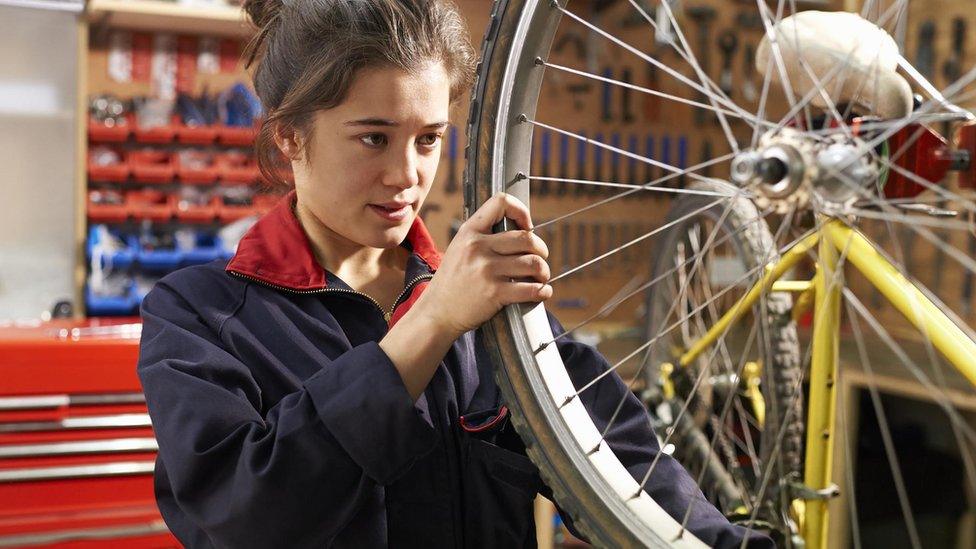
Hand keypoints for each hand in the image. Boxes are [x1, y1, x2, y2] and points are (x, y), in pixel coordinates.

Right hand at [416, 193, 551, 337]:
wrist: (436, 313)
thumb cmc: (451, 283)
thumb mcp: (459, 249)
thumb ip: (482, 238)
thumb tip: (519, 232)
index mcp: (469, 232)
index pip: (501, 202)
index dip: (522, 212)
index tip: (527, 227)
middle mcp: (478, 247)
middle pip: (527, 238)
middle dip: (541, 249)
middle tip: (540, 258)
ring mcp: (486, 270)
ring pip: (534, 263)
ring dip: (543, 271)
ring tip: (541, 277)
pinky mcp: (494, 293)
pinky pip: (531, 289)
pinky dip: (542, 291)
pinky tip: (542, 292)